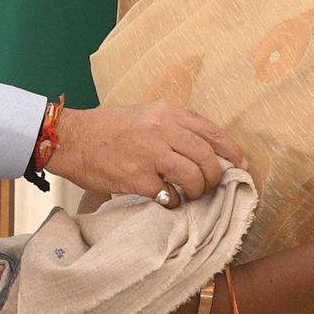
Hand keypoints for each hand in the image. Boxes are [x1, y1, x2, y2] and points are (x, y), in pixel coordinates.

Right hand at [49, 103, 245, 203]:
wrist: (72, 138)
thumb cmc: (106, 127)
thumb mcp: (143, 114)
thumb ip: (171, 126)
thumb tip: (201, 148)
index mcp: (166, 112)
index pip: (211, 131)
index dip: (231, 150)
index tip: (241, 164)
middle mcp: (162, 129)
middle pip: (206, 158)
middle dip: (213, 177)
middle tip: (208, 186)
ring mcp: (150, 154)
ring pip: (193, 178)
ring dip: (196, 191)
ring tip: (188, 194)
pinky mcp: (138, 178)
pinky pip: (169, 195)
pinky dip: (173, 201)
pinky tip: (166, 199)